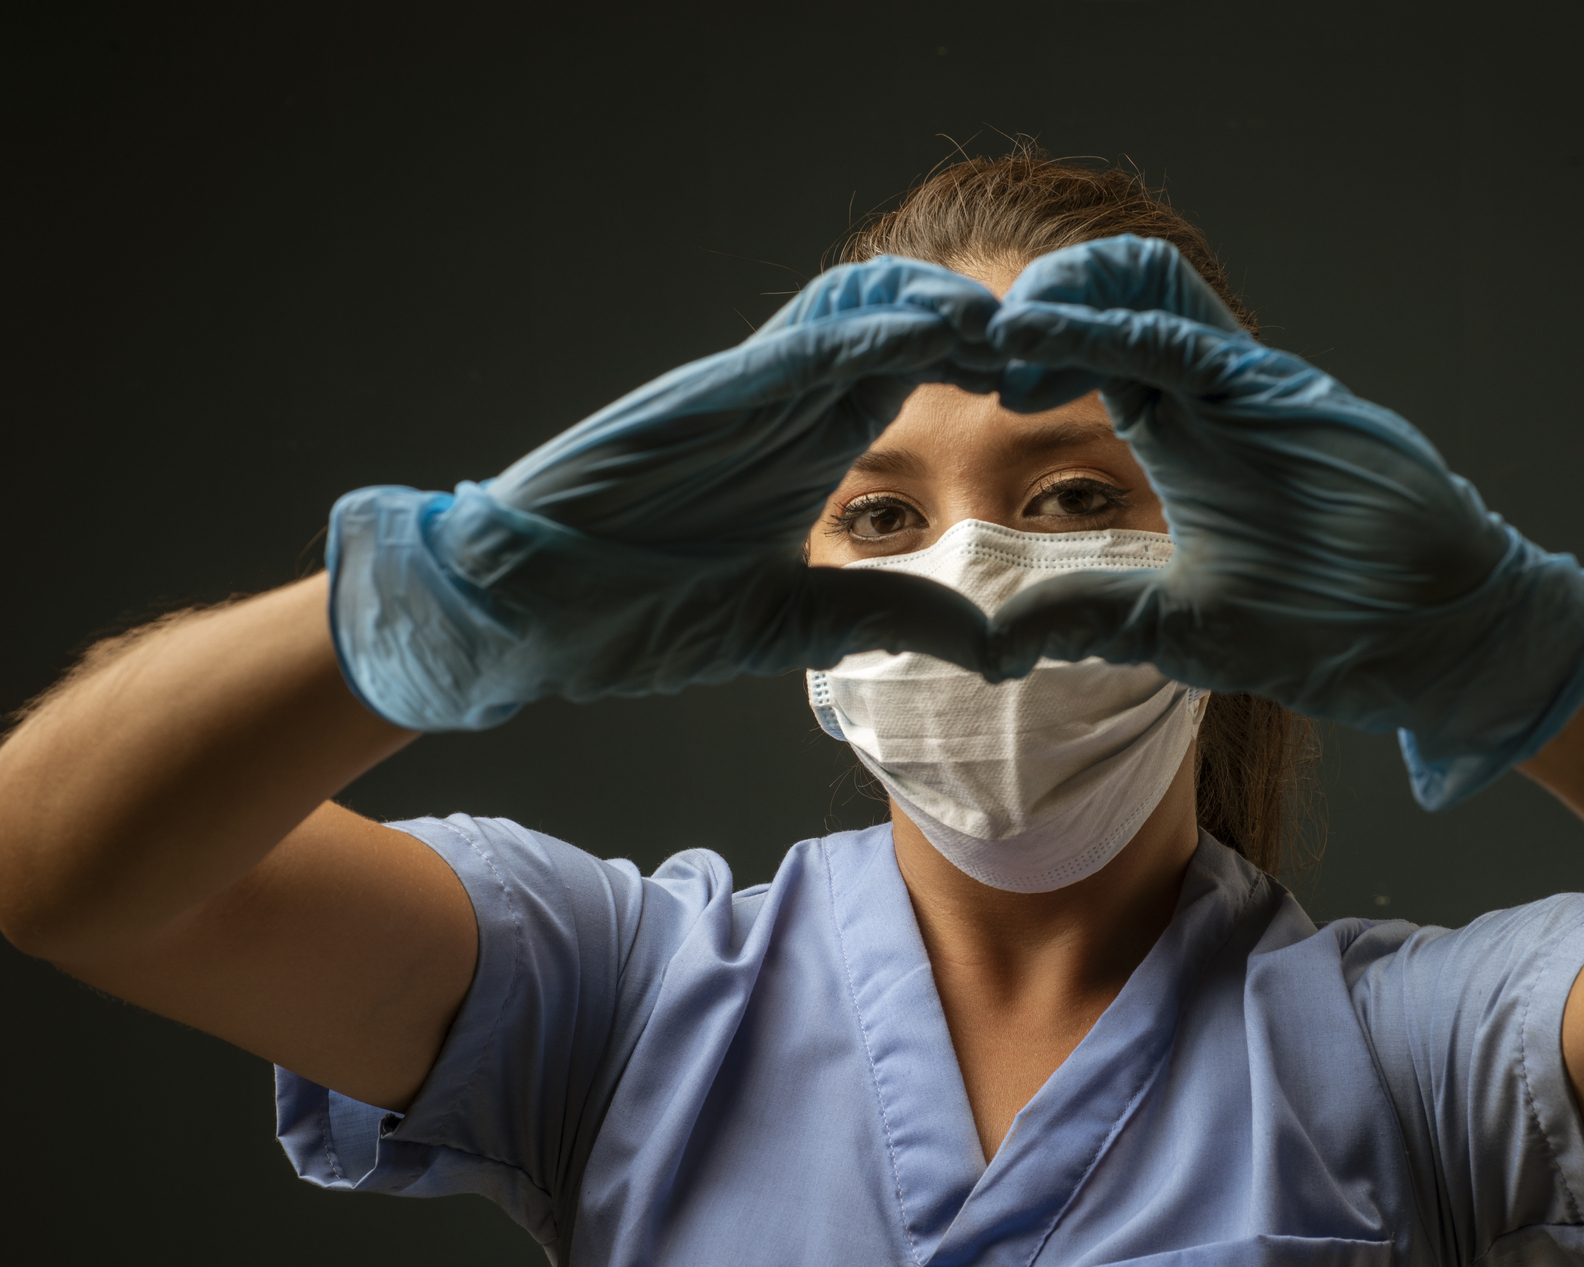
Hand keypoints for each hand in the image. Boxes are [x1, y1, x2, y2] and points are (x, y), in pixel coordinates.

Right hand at [328, 257, 1006, 729]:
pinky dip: (872, 329)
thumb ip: (890, 616)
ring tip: (1009, 321)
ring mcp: (747, 393)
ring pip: (858, 309)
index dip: (983, 367)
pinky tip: (934, 329)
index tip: (1052, 385)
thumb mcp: (796, 625)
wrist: (526, 620)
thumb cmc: (637, 615)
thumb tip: (991, 643)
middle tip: (1057, 336)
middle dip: (980, 322)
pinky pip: (802, 345)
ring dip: (938, 305)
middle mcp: (784, 405)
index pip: (910, 376)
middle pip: (899, 323)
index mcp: (805, 447)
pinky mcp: (708, 397)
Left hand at [985, 236, 1583, 808]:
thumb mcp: (1173, 625)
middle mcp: (1207, 390)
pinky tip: (1037, 347)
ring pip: (1139, 284)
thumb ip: (1090, 615)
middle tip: (954, 351)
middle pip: (1103, 295)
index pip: (1084, 353)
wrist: (1435, 637)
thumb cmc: (1327, 625)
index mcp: (1179, 430)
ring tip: (994, 339)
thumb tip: (996, 644)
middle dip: (1022, 310)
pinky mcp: (1279, 393)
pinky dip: (1102, 329)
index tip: (958, 392)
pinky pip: (1180, 335)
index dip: (1019, 359)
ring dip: (1056, 296)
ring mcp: (1244, 383)